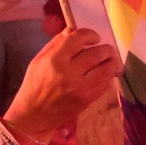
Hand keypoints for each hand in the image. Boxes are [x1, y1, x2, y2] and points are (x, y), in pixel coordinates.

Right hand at [3, 28, 120, 141]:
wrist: (34, 114)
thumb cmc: (34, 84)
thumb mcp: (38, 60)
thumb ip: (56, 43)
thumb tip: (72, 30)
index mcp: (55, 60)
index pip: (78, 39)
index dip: (89, 34)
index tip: (93, 37)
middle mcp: (70, 73)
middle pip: (98, 54)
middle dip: (105, 48)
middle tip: (105, 49)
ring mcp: (81, 88)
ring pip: (106, 70)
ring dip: (111, 62)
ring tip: (110, 59)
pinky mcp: (87, 100)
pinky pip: (105, 84)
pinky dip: (107, 77)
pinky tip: (103, 74)